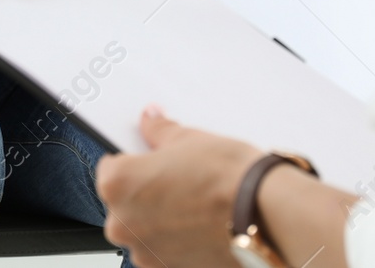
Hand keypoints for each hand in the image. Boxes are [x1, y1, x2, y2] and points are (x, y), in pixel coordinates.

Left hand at [95, 106, 264, 267]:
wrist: (264, 216)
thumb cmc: (227, 179)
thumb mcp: (188, 139)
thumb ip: (159, 132)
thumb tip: (150, 121)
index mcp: (117, 185)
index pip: (109, 167)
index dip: (133, 160)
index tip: (149, 159)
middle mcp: (122, 224)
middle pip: (123, 202)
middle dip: (145, 192)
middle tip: (178, 179)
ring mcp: (144, 253)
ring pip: (144, 229)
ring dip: (160, 218)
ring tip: (194, 203)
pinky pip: (163, 250)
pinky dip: (176, 239)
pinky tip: (200, 224)